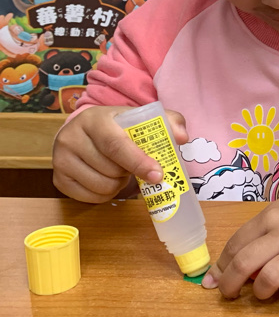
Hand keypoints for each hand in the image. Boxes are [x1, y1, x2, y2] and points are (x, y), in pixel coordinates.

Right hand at [52, 105, 188, 202]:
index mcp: (95, 119)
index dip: (138, 162)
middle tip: (132, 166)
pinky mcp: (58, 179)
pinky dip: (105, 194)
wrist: (86, 130)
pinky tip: (107, 179)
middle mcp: (71, 137)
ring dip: (118, 184)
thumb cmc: (119, 126)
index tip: (157, 175)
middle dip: (129, 173)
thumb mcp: (141, 118)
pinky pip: (89, 198)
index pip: (116, 145)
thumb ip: (169, 122)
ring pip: (101, 186)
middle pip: (110, 169)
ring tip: (119, 171)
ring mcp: (60, 159)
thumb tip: (181, 137)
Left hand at [202, 180, 278, 303]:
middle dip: (229, 285)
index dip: (220, 268)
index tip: (215, 280)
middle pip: (245, 263)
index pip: (234, 246)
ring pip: (270, 278)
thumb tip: (229, 266)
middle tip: (229, 294)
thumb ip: (257, 234)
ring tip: (263, 291)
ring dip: (260, 292)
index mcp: (271, 216)